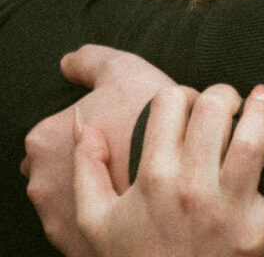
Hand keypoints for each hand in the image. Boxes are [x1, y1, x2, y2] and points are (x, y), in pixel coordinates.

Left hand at [24, 45, 178, 256]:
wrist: (185, 172)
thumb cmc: (147, 115)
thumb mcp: (123, 70)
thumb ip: (91, 60)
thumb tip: (69, 62)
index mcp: (44, 140)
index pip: (64, 130)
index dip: (99, 123)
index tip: (124, 124)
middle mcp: (42, 184)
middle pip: (66, 168)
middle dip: (95, 162)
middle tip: (131, 151)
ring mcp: (60, 222)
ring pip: (80, 202)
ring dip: (103, 192)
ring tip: (138, 178)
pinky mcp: (83, 248)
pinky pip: (96, 231)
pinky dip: (113, 220)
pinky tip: (140, 205)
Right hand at [74, 82, 263, 256]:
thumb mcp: (94, 223)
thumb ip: (84, 170)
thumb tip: (87, 124)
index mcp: (153, 178)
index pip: (170, 103)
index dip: (177, 96)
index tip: (181, 108)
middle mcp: (193, 188)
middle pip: (213, 106)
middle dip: (218, 94)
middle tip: (221, 103)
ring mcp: (231, 211)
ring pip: (254, 137)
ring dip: (261, 109)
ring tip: (259, 102)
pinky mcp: (262, 237)